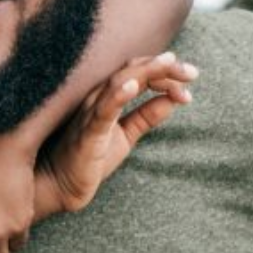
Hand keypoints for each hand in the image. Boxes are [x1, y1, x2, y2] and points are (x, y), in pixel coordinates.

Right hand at [37, 52, 196, 214]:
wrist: (59, 187)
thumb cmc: (88, 160)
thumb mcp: (126, 135)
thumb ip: (146, 116)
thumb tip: (174, 99)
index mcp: (107, 99)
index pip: (138, 73)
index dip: (165, 73)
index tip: (190, 80)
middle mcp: (97, 99)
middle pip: (132, 71)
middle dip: (164, 67)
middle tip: (192, 72)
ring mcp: (90, 114)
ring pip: (119, 82)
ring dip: (147, 72)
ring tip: (171, 65)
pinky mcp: (87, 133)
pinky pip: (103, 111)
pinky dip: (118, 96)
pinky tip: (133, 86)